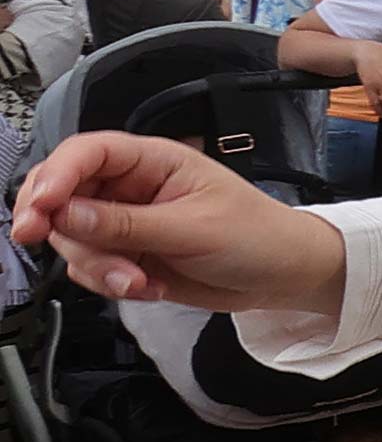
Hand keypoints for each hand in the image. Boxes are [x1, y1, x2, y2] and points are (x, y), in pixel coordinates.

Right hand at [13, 132, 348, 314]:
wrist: (282, 277)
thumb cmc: (256, 236)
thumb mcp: (193, 229)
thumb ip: (126, 224)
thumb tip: (65, 214)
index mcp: (152, 161)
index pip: (86, 153)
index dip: (55, 177)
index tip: (39, 211)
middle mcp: (130, 187)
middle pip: (63, 196)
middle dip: (62, 230)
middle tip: (71, 252)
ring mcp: (123, 222)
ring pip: (71, 238)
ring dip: (97, 266)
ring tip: (139, 281)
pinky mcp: (125, 254)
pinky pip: (89, 267)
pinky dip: (108, 283)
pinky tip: (147, 288)